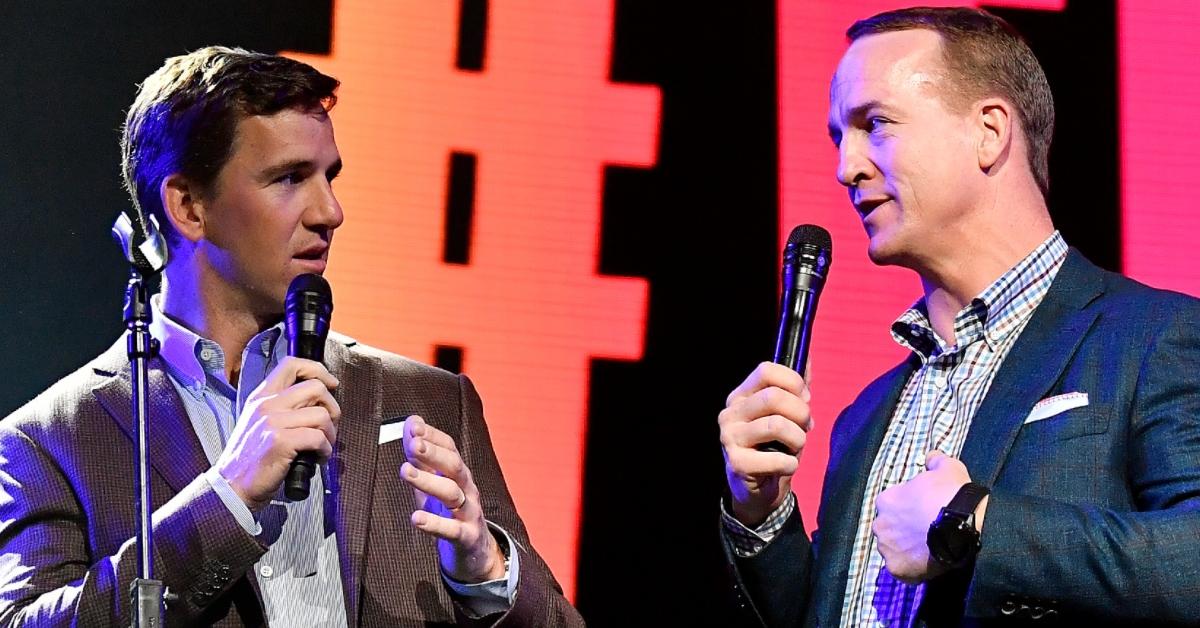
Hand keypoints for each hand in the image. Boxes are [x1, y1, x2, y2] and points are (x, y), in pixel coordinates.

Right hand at [216, 357, 339, 510]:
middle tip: (328, 426)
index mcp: (261, 396)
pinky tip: (318, 458)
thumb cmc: (251, 457)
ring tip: (323, 446)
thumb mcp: (259, 421)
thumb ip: (282, 406)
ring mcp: (272, 422)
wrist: (232, 486)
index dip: (318, 369)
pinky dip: (325, 450)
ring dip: (331, 433)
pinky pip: (318, 438)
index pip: (292, 364)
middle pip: (316, 388)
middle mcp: (266, 404)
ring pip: (321, 415)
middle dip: (332, 407)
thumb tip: (318, 398)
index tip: (330, 384)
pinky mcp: (281, 442)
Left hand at [402, 414, 504, 582]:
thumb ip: (421, 457)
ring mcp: (469, 513)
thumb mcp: (434, 483)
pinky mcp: (467, 537)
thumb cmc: (449, 513)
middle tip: (413, 444)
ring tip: (405, 471)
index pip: (449, 448)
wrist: (476, 553)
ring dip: (428, 481)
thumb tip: (410, 423)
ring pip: (452, 494)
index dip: (433, 436)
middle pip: (454, 466)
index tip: (413, 426)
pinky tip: (416, 518)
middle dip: (433, 454)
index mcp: (459, 474)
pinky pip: (452, 530)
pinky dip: (434, 524)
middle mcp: (467, 489)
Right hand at [719, 362, 812, 526]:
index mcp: (741, 396)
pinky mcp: (736, 463)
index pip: (765, 370)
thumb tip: (808, 356)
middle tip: (806, 427)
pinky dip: (791, 464)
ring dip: (798, 439)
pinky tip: (787, 466)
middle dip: (800, 412)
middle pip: (773, 396)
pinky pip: (777, 458)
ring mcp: (730, 438)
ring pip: (776, 425)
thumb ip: (794, 388)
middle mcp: (730, 413)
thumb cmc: (772, 448)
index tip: (804, 398)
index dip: (793, 381)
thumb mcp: (784, 415)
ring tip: (796, 448)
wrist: (756, 491)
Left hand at [873, 450, 971, 582]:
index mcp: (886, 500)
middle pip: (890, 529)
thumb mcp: (948, 468)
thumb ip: (936, 461)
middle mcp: (880, 524)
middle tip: (926, 533)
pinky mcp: (897, 568)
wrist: (963, 525)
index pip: (892, 506)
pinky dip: (912, 568)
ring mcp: (887, 548)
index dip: (908, 510)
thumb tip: (931, 456)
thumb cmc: (952, 494)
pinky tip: (926, 564)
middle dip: (904, 530)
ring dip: (906, 550)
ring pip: (894, 550)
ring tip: (928, 550)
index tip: (923, 513)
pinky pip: (902, 569)